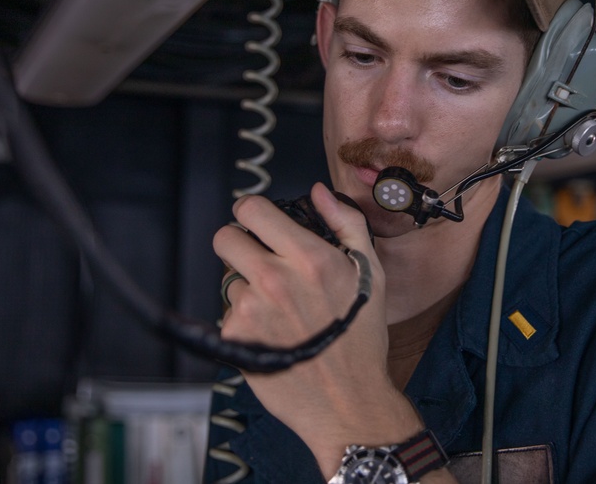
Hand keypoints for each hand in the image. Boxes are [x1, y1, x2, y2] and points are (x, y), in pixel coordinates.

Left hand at [215, 183, 422, 475]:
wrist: (349, 401)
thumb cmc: (362, 339)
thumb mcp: (370, 273)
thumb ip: (346, 223)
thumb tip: (319, 192)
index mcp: (309, 257)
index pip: (251, 209)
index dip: (253, 213)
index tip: (260, 223)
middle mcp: (275, 279)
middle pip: (225, 237)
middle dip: (241, 244)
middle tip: (262, 261)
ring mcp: (250, 310)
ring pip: (228, 278)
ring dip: (247, 286)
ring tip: (278, 308)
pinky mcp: (235, 338)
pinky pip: (228, 313)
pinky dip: (245, 320)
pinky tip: (273, 333)